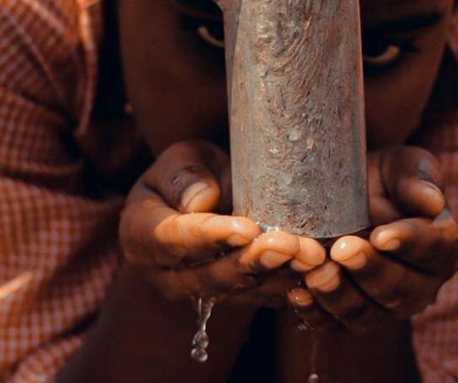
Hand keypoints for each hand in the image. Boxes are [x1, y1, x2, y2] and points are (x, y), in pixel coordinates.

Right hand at [119, 140, 325, 305]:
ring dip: (279, 277)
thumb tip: (201, 200)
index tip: (247, 228)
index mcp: (141, 234)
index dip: (211, 236)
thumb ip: (184, 175)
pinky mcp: (231, 299)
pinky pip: (260, 299)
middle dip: (253, 263)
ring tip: (312, 257)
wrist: (204, 199)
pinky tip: (317, 273)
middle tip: (290, 245)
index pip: (173, 240)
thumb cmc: (191, 172)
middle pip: (209, 277)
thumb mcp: (182, 158)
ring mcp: (198, 293)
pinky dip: (290, 287)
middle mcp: (165, 274)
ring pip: (239, 294)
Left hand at [289, 146, 457, 330]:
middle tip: (342, 249)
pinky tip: (296, 293)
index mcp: (442, 245)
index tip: (381, 235)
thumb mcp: (402, 165)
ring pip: (368, 314)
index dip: (410, 244)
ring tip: (316, 272)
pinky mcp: (351, 317)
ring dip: (340, 296)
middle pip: (403, 290)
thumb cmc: (382, 177)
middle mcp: (421, 285)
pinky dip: (315, 314)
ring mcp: (385, 307)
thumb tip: (432, 202)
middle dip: (371, 272)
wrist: (345, 195)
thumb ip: (416, 180)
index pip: (436, 250)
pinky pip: (335, 325)